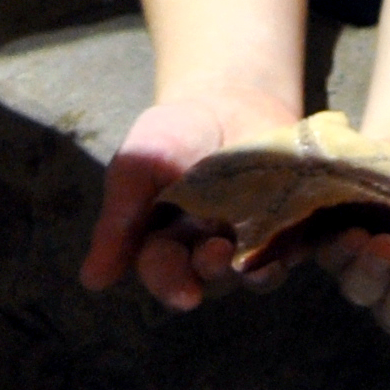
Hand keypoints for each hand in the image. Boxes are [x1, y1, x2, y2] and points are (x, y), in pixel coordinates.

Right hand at [79, 93, 297, 311]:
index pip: (164, 272)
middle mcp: (209, 253)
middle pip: (211, 278)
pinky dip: (297, 246)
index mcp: (167, 244)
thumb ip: (118, 220)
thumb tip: (91, 281)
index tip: (184, 292)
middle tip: (218, 254)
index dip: (171, 284)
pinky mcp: (292, 225)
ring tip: (259, 257)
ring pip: (257, 272)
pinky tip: (297, 235)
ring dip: (258, 270)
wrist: (230, 97)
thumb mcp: (139, 165)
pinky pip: (298, 247)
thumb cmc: (174, 133)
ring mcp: (253, 242)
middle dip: (213, 271)